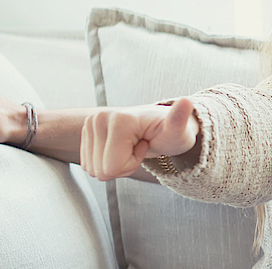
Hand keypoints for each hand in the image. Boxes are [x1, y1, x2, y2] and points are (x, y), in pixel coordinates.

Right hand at [80, 99, 199, 180]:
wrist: (161, 126)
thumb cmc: (171, 131)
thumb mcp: (178, 130)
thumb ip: (180, 118)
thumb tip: (186, 101)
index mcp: (118, 119)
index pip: (112, 167)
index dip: (131, 164)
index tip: (145, 145)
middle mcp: (99, 118)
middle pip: (100, 170)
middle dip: (122, 166)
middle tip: (139, 147)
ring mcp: (90, 123)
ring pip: (92, 169)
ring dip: (114, 165)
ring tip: (131, 147)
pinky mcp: (86, 131)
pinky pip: (88, 165)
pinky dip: (106, 162)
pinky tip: (121, 148)